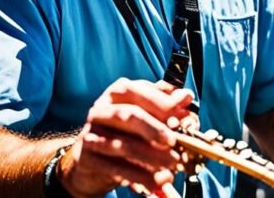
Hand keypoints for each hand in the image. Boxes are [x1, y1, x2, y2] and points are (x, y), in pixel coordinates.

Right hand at [59, 78, 192, 197]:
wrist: (92, 160)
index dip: (163, 103)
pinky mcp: (88, 159)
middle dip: (155, 128)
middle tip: (173, 141)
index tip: (183, 115)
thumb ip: (165, 105)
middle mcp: (101, 110)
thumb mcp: (145, 113)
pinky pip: (117, 168)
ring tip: (173, 163)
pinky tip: (157, 181)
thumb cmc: (124, 131)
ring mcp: (91, 134)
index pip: (139, 91)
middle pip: (129, 115)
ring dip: (152, 156)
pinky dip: (140, 175)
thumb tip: (185, 97)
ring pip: (123, 145)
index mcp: (117, 93)